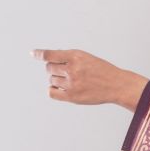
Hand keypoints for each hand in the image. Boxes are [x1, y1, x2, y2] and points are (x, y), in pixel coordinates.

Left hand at [30, 48, 147, 109]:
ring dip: (56, 79)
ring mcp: (71, 84)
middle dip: (54, 68)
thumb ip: (69, 57)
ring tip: (69, 80)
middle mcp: (72, 69)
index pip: (50, 54)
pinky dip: (52, 89)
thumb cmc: (103, 71)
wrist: (117, 85)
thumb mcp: (86, 58)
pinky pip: (52, 92)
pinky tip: (58, 88)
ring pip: (51, 80)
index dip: (39, 54)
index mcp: (75, 56)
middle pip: (49, 68)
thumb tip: (50, 59)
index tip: (33, 53)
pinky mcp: (72, 97)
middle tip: (65, 71)